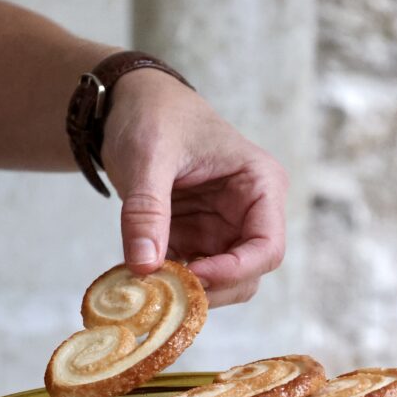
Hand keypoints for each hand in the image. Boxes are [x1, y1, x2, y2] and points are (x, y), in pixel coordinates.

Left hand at [101, 69, 288, 307]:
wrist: (129, 104)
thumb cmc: (152, 115)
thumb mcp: (147, 157)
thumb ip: (147, 211)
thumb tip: (143, 266)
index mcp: (260, 186)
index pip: (267, 248)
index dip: (234, 271)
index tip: (192, 275)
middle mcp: (249, 215)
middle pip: (246, 276)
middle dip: (209, 289)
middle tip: (164, 290)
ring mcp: (222, 232)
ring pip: (220, 284)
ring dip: (187, 292)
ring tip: (148, 283)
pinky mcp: (195, 241)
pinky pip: (189, 277)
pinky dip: (168, 284)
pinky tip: (140, 277)